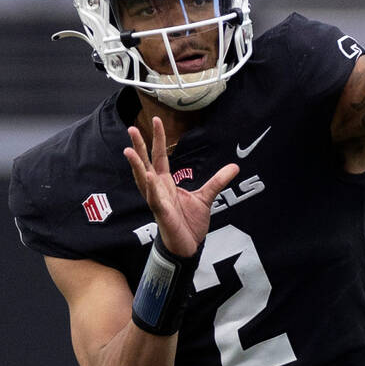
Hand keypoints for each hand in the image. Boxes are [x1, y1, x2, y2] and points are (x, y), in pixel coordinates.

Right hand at [123, 117, 238, 256]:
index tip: (155, 120)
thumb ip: (218, 180)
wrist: (188, 245)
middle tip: (131, 129)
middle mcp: (158, 189)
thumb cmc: (190, 222)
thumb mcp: (206, 196)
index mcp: (166, 183)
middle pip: (145, 164)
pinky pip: (155, 200)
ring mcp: (158, 201)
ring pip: (143, 181)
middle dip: (139, 147)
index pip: (159, 157)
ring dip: (137, 166)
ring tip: (129, 150)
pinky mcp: (162, 214)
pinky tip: (148, 177)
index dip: (157, 139)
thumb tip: (235, 166)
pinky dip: (151, 189)